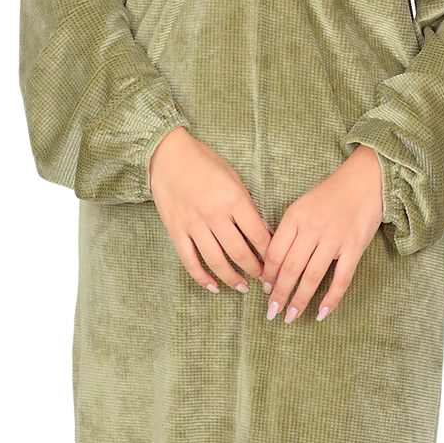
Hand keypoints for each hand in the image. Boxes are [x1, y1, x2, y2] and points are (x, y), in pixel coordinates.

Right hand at [147, 126, 272, 294]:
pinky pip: (190, 261)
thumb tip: (264, 232)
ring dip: (232, 278)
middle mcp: (215, 214)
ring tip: (242, 287)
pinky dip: (202, 277)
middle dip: (255, 270)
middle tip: (263, 280)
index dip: (270, 254)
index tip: (276, 264)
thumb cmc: (204, 162)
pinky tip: (213, 286)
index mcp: (234, 199)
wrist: (168, 155)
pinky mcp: (176, 230)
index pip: (258, 235)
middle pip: (240, 253)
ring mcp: (194, 224)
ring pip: (216, 261)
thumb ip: (248, 205)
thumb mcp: (234, 178)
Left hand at [260, 145, 384, 323]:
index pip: (274, 252)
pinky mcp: (354, 247)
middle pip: (290, 268)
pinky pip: (341, 278)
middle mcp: (312, 228)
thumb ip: (288, 229)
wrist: (366, 180)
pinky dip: (331, 298)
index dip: (268, 275)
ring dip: (299, 300)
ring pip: (312, 276)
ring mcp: (334, 238)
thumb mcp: (302, 205)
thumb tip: (271, 260)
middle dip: (278, 294)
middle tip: (271, 312)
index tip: (265, 290)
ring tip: (290, 316)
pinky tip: (321, 312)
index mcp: (295, 216)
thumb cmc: (331, 194)